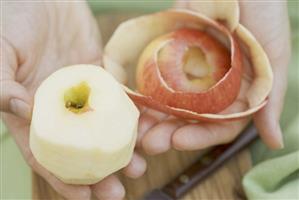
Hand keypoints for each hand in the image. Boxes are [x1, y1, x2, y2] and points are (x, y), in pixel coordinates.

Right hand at [1, 2, 145, 198]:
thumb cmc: (10, 19)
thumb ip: (0, 84)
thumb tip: (21, 111)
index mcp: (33, 112)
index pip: (48, 155)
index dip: (64, 179)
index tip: (85, 197)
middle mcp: (62, 108)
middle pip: (82, 149)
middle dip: (100, 172)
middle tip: (118, 191)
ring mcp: (85, 92)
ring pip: (106, 128)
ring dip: (123, 148)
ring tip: (140, 167)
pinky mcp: (103, 74)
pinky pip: (121, 98)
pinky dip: (133, 115)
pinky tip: (148, 129)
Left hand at [137, 0, 289, 154]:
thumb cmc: (265, 14)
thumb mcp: (273, 57)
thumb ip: (270, 99)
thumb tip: (275, 142)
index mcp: (236, 94)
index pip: (217, 126)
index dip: (199, 136)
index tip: (179, 141)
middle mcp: (211, 88)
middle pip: (188, 118)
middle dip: (168, 132)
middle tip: (149, 143)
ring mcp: (190, 72)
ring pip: (169, 101)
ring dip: (152, 116)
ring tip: (135, 129)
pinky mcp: (172, 54)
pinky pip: (156, 74)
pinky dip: (144, 88)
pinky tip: (131, 99)